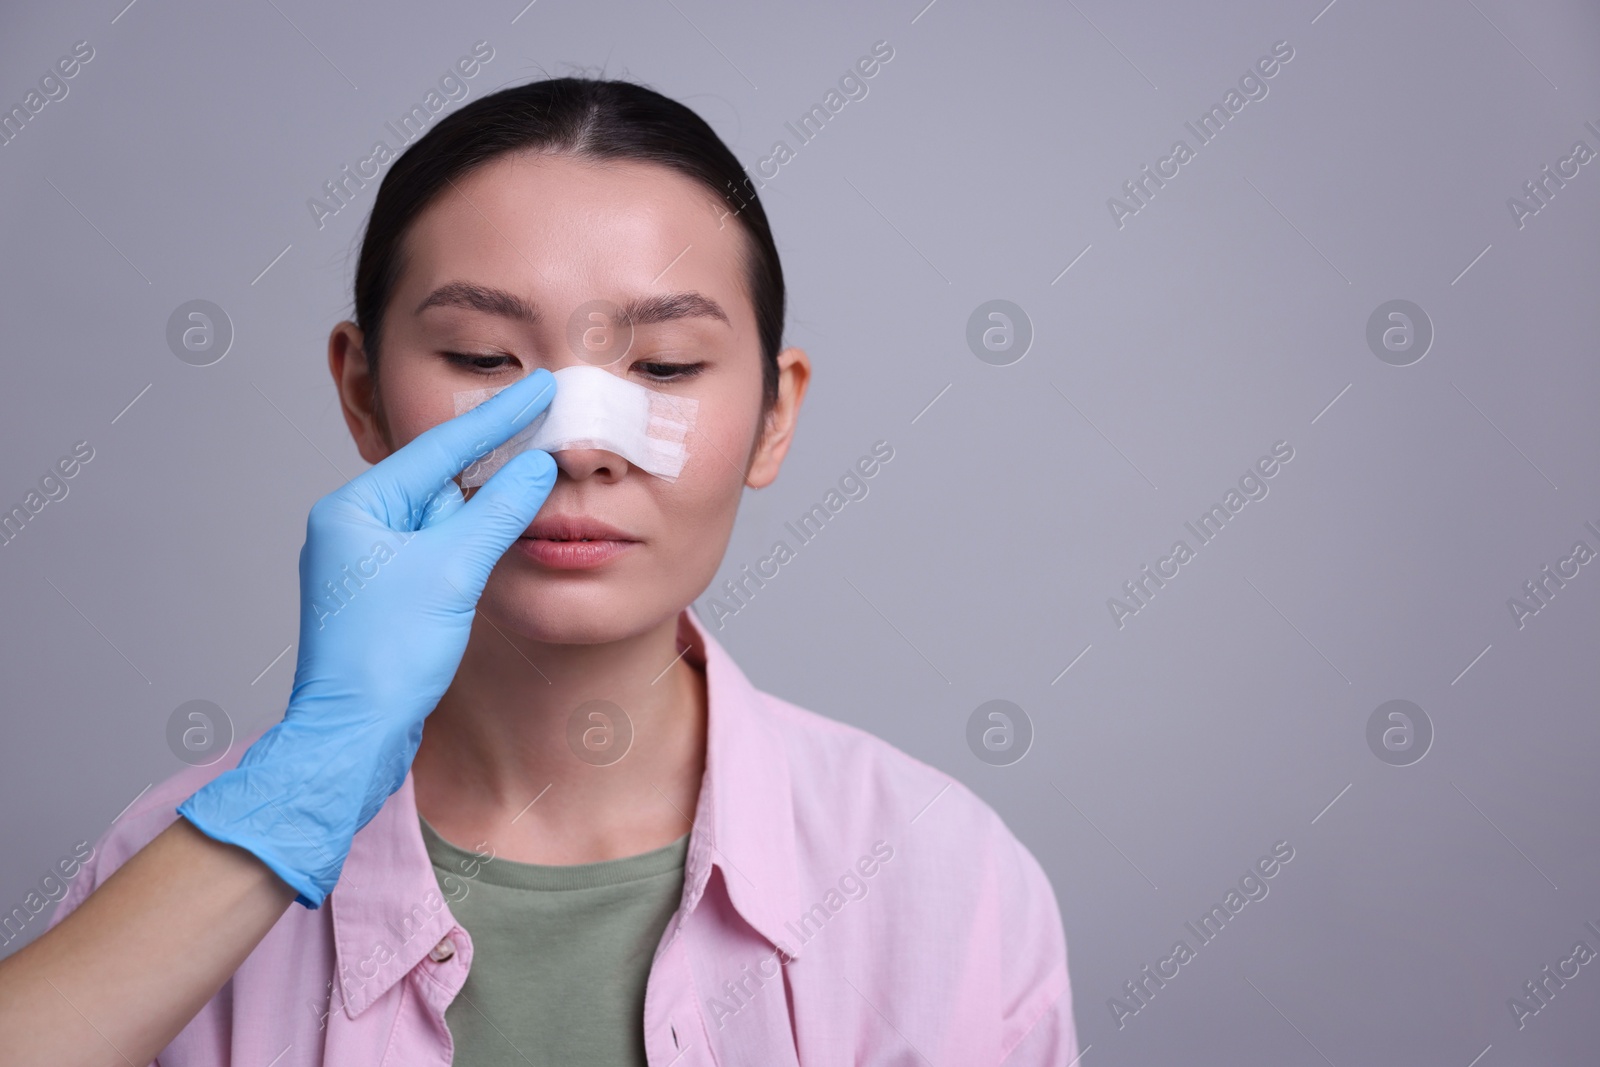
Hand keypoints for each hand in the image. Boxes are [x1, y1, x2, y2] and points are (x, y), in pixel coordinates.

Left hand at [177, 370, 557, 906]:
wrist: (351, 739)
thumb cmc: (384, 660)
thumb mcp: (451, 573)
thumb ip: (496, 512)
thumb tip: (535, 467)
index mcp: (354, 510)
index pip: (439, 450)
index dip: (496, 418)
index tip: (539, 387)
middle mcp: (353, 528)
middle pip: (439, 479)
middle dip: (493, 458)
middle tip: (545, 420)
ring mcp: (368, 564)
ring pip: (442, 517)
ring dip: (486, 506)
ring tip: (537, 472)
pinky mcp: (386, 596)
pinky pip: (438, 551)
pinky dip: (472, 542)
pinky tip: (504, 534)